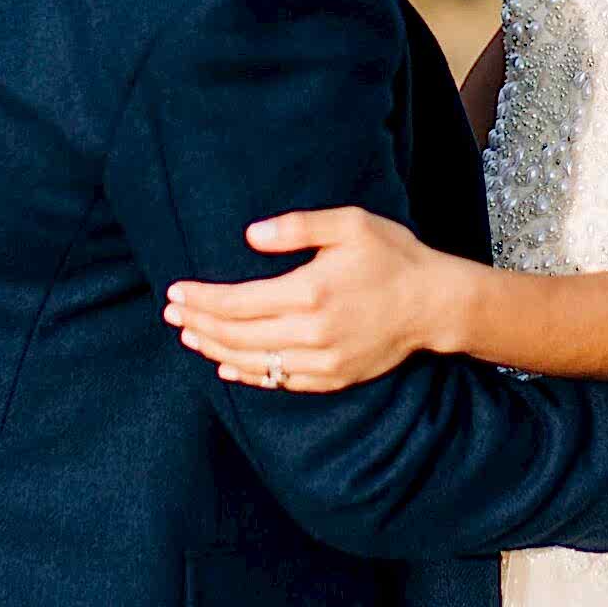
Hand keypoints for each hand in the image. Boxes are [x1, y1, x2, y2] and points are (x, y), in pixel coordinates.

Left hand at [163, 207, 451, 392]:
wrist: (435, 303)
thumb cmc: (392, 256)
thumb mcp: (349, 224)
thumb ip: (297, 227)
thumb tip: (250, 235)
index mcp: (309, 292)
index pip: (236, 303)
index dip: (200, 299)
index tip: (175, 292)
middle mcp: (310, 333)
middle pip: (236, 335)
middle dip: (198, 323)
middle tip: (171, 312)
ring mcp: (321, 361)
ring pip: (252, 362)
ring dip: (214, 349)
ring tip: (189, 335)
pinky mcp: (332, 378)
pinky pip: (278, 381)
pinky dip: (247, 375)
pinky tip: (226, 365)